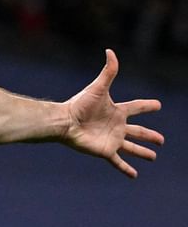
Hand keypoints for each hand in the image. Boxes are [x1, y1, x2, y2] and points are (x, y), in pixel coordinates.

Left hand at [63, 49, 163, 177]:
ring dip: (142, 152)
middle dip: (150, 135)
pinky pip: (118, 162)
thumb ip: (108, 71)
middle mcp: (116, 126)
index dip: (147, 105)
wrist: (66, 121)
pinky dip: (126, 169)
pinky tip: (134, 175)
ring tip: (153, 157)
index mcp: (117, 111)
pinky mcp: (106, 151)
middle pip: (138, 131)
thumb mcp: (98, 87)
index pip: (136, 107)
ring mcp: (112, 139)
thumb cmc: (80, 104)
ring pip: (132, 147)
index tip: (158, 104)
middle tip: (161, 140)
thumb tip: (110, 51)